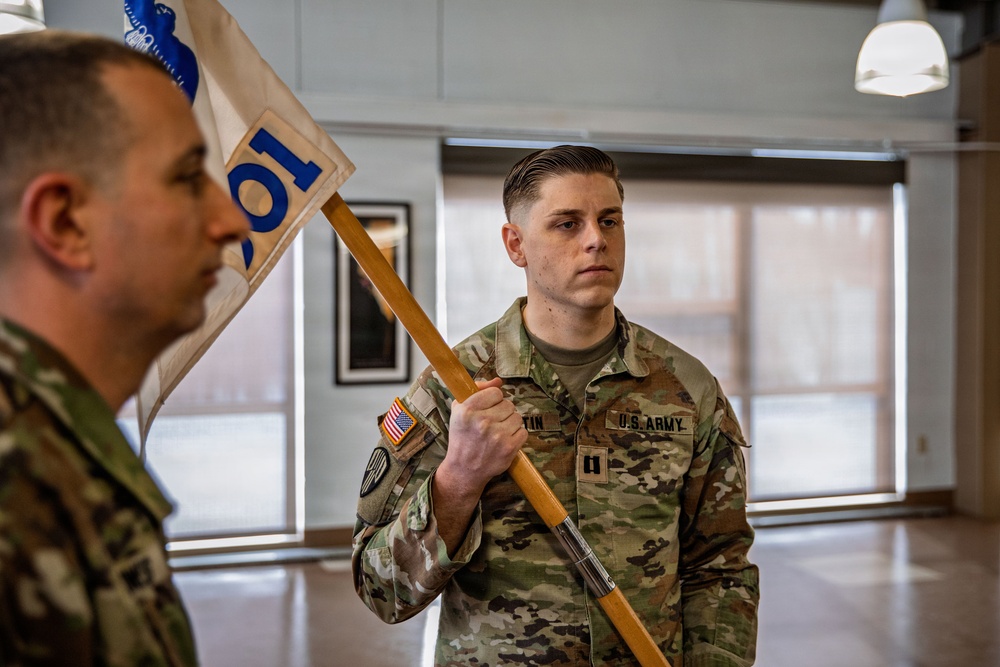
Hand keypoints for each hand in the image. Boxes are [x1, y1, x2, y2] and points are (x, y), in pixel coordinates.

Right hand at [437, 378, 526, 504]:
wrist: (464, 470)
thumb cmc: (462, 438)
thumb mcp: (459, 411)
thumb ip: (477, 391)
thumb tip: (498, 381)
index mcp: (467, 410)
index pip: (496, 393)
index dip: (494, 400)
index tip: (489, 409)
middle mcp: (482, 421)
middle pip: (508, 404)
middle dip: (503, 412)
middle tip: (493, 423)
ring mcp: (497, 435)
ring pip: (517, 417)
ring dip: (510, 424)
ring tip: (499, 433)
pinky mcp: (509, 448)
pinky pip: (523, 432)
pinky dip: (516, 436)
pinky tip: (505, 441)